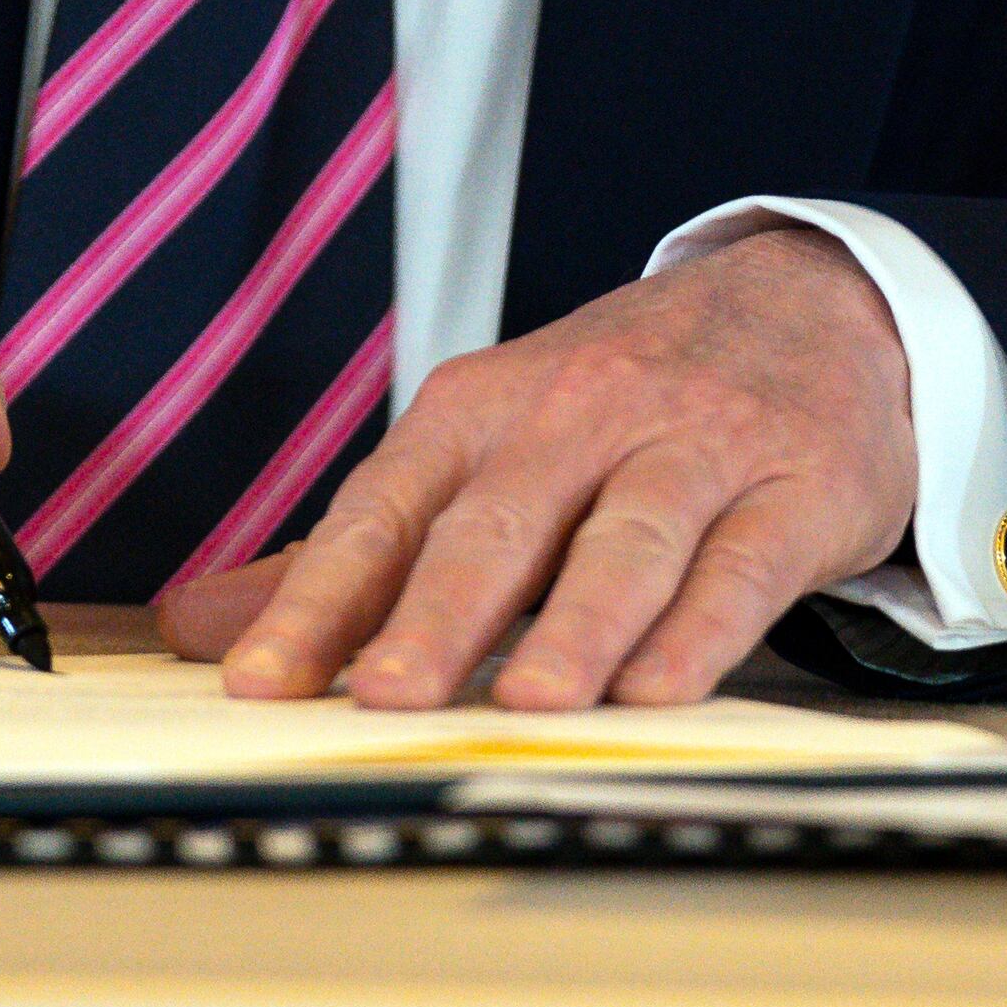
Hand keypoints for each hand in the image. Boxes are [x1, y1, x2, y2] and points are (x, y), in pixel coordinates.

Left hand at [161, 225, 912, 709]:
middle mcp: (580, 416)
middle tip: (387, 696)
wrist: (812, 306)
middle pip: (498, 523)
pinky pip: (742, 564)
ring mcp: (692, 448)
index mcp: (482, 408)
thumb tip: (195, 624)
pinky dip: (701, 629)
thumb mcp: (487, 444)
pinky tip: (660, 687)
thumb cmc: (623, 401)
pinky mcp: (793, 489)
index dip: (318, 600)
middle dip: (437, 614)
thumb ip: (354, 551)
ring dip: (574, 625)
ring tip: (529, 701)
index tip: (259, 684)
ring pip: (623, 541)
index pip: (384, 508)